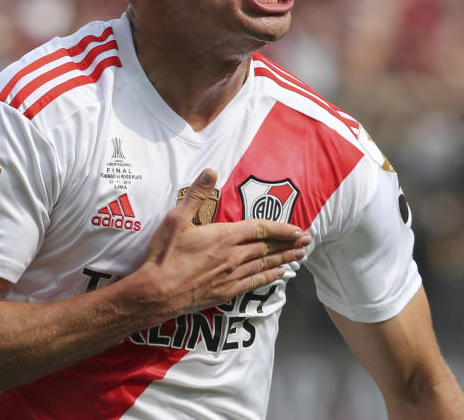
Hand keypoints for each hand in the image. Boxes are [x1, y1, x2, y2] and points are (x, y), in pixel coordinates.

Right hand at [138, 168, 309, 316]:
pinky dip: (270, 278)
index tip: (298, 229)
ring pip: (264, 265)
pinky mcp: (225, 292)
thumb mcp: (176, 219)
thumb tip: (211, 171)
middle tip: (307, 241)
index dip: (281, 228)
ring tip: (300, 256)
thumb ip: (196, 195)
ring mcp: (230, 276)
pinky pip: (254, 283)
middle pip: (267, 247)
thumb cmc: (164, 255)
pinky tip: (280, 275)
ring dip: (284, 259)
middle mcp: (233, 256)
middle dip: (289, 243)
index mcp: (224, 236)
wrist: (155, 292)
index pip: (260, 228)